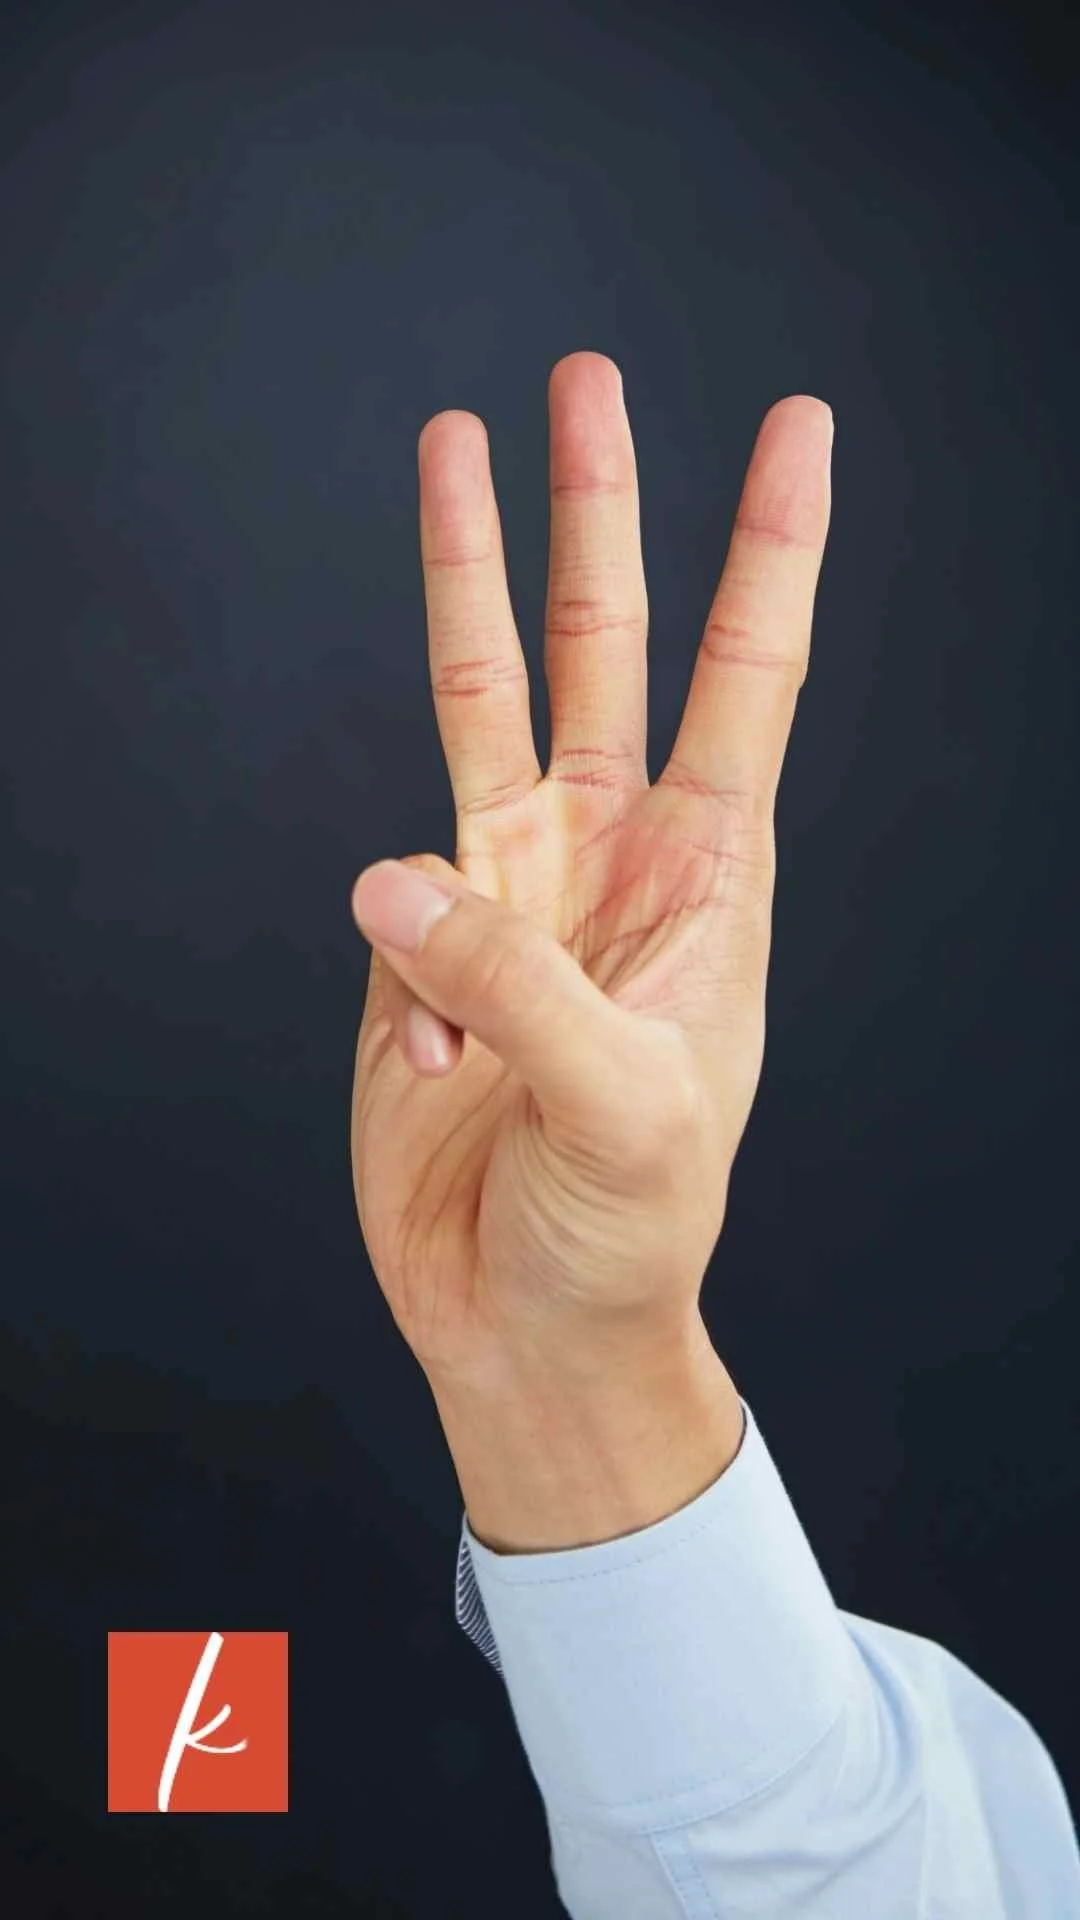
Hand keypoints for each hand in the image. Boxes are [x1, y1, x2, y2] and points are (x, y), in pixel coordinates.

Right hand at [350, 352, 831, 1397]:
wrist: (531, 1328)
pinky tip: (443, 1083)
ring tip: (452, 443)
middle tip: (586, 382)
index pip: (749, 680)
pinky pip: (388, 917)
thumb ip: (509, 981)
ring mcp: (504, 899)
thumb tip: (391, 873)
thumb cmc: (627, 1232)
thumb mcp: (619, 1109)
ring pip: (474, 701)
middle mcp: (606, 860)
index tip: (797, 428)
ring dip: (466, 571)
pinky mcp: (417, 957)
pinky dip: (407, 984)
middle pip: (600, 647)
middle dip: (598, 515)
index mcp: (706, 879)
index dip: (773, 551)